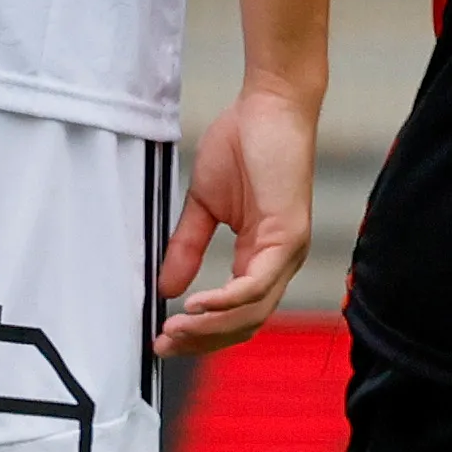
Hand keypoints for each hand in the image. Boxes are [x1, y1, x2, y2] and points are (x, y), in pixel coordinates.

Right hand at [157, 80, 317, 356]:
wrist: (269, 105)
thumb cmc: (243, 145)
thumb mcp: (204, 205)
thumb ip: (188, 247)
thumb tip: (166, 289)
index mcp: (261, 257)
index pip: (236, 314)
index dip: (200, 333)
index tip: (162, 340)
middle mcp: (280, 262)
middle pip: (245, 323)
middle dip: (201, 341)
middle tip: (163, 346)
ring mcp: (289, 251)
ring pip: (252, 312)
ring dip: (210, 328)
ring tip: (173, 331)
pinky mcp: (289, 235)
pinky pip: (257, 284)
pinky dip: (226, 301)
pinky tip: (196, 305)